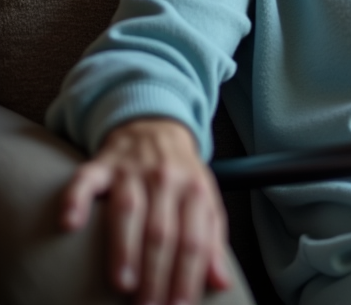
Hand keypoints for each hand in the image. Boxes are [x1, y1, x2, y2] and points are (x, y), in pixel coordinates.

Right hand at [61, 118, 232, 304]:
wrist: (157, 126)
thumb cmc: (182, 175)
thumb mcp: (204, 201)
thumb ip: (212, 241)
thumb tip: (222, 284)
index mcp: (196, 191)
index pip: (194, 239)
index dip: (188, 276)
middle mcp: (166, 179)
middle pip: (162, 231)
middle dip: (157, 273)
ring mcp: (132, 170)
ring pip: (128, 210)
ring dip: (125, 249)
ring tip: (123, 284)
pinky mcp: (101, 164)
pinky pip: (85, 180)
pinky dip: (75, 200)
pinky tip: (68, 224)